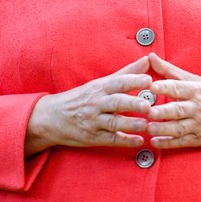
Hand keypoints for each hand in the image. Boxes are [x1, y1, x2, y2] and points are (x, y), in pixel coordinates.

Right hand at [25, 57, 152, 155]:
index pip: (117, 82)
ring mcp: (93, 121)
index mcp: (99, 88)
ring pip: (113, 122)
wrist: (52, 117)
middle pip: (115, 102)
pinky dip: (124, 141)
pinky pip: (110, 139)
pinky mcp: (93, 137)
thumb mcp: (100, 83)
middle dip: (132, 104)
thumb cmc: (81, 98)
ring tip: (146, 125)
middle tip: (148, 105)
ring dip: (130, 124)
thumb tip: (148, 60)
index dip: (133, 81)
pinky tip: (138, 141)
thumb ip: (126, 73)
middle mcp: (96, 103)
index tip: (148, 79)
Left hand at [145, 53, 200, 148]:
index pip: (179, 87)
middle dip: (162, 111)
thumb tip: (150, 57)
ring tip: (147, 128)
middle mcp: (197, 108)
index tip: (151, 86)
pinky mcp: (199, 139)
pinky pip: (182, 142)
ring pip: (178, 128)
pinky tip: (155, 142)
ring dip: (162, 129)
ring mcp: (198, 125)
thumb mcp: (196, 80)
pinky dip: (168, 143)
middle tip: (146, 111)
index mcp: (196, 90)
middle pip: (178, 110)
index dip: (165, 86)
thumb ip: (170, 70)